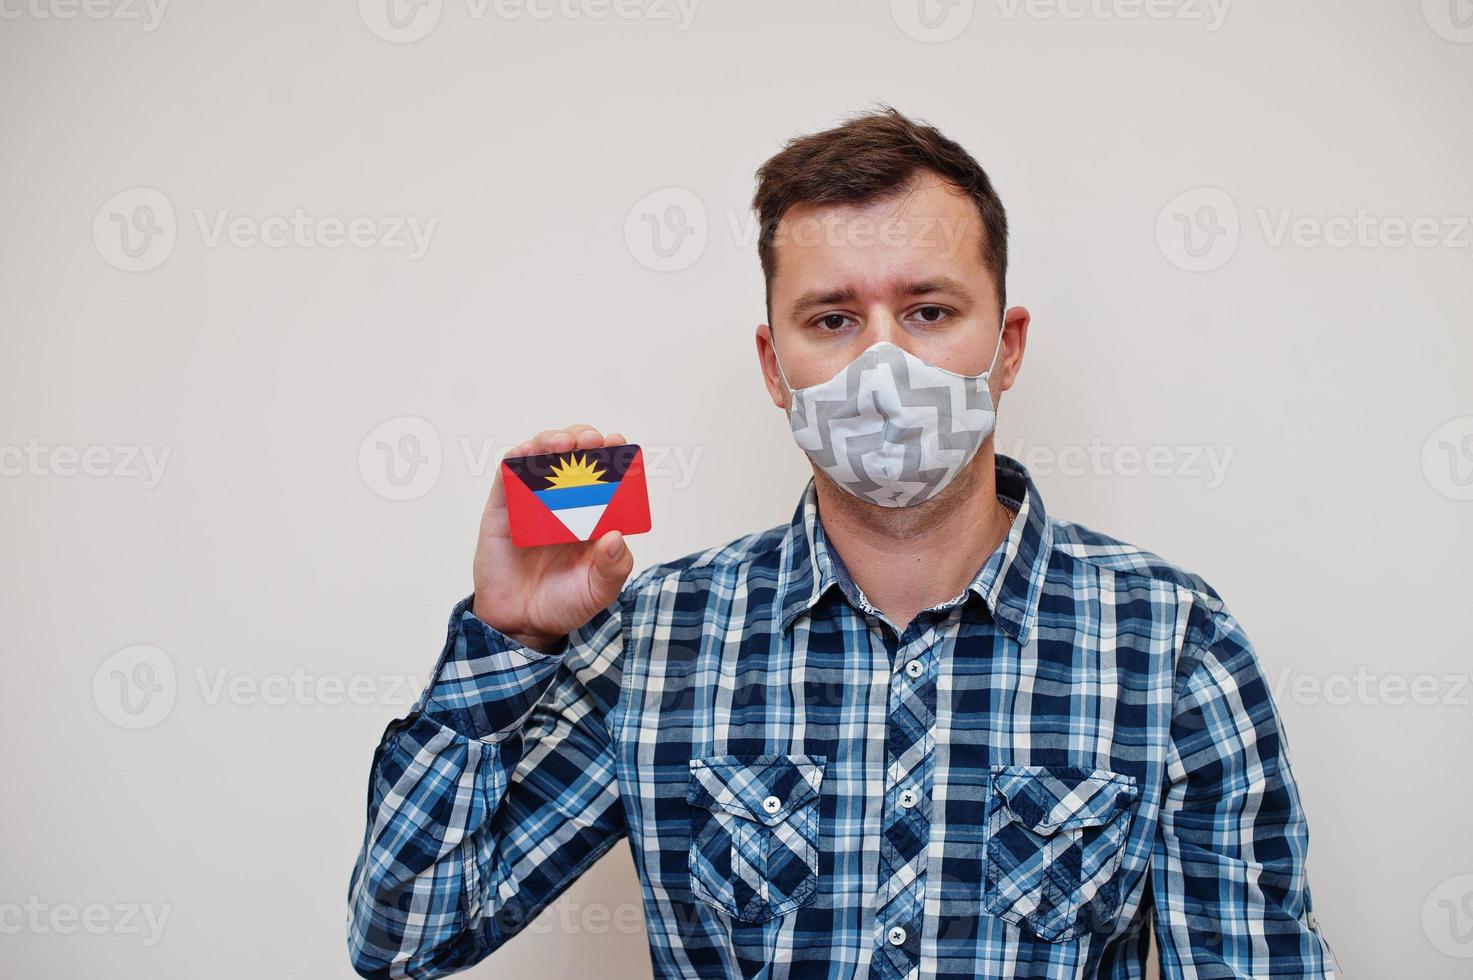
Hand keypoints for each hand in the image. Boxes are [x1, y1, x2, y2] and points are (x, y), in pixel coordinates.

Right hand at [471, 425, 634, 652]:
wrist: (522, 626)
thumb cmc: (564, 603)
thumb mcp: (599, 591)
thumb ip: (614, 568)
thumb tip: (617, 538)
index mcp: (592, 514)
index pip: (604, 473)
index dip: (612, 454)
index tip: (619, 444)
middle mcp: (562, 502)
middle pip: (572, 456)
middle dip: (583, 439)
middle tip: (592, 441)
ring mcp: (531, 502)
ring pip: (539, 457)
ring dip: (551, 441)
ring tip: (564, 443)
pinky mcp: (503, 509)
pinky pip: (506, 476)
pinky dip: (516, 458)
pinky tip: (527, 453)